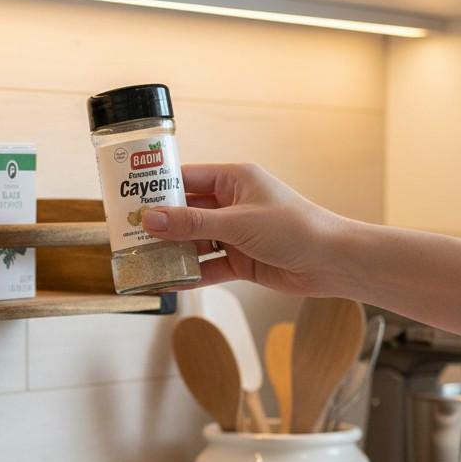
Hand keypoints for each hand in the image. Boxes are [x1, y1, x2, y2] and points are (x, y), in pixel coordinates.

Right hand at [141, 163, 352, 295]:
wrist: (331, 262)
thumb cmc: (293, 228)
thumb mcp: (237, 223)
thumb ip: (192, 223)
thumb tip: (149, 219)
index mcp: (234, 180)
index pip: (188, 179)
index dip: (159, 189)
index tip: (130, 199)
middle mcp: (233, 204)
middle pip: (187, 213)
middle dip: (161, 225)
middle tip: (129, 234)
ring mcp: (236, 234)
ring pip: (195, 241)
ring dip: (174, 252)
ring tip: (143, 261)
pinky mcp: (241, 261)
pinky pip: (209, 266)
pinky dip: (192, 274)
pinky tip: (170, 282)